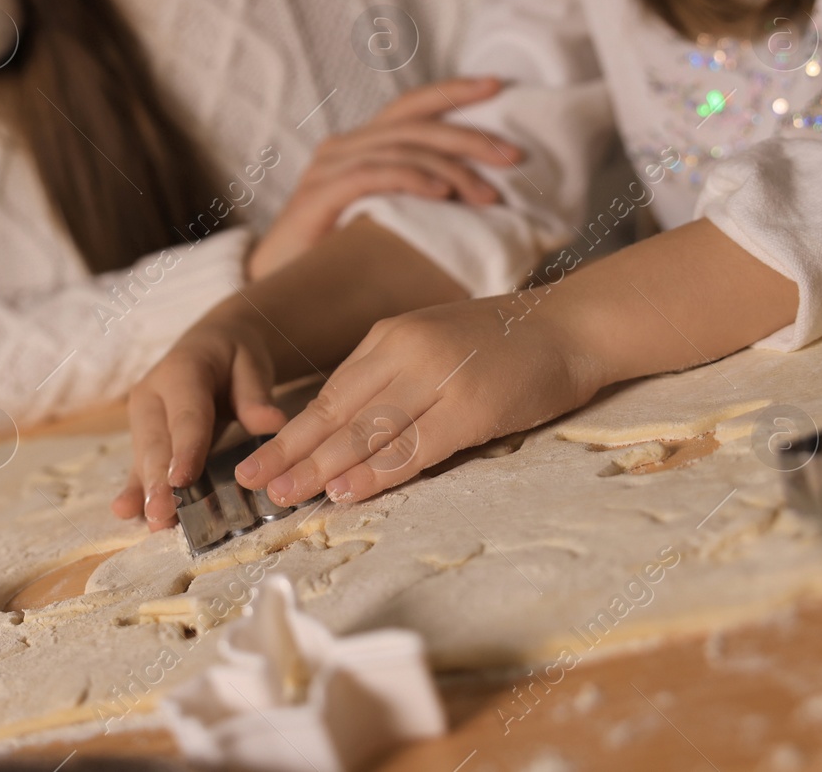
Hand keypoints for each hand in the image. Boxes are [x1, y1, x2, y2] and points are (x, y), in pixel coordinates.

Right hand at [112, 312, 287, 529]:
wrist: (212, 345)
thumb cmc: (234, 356)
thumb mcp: (251, 363)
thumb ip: (255, 393)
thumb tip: (271, 422)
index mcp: (181, 372)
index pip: (186, 417)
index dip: (185, 449)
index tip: (182, 479)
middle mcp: (152, 394)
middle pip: (158, 443)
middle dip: (159, 481)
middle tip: (161, 514)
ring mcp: (142, 417)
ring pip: (145, 458)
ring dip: (148, 492)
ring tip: (152, 522)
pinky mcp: (142, 436)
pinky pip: (140, 464)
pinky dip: (136, 489)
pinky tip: (126, 511)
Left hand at [232, 297, 598, 506]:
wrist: (570, 326)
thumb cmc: (503, 344)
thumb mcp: (432, 344)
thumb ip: (391, 377)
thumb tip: (345, 429)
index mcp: (390, 337)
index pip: (330, 393)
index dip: (292, 432)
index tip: (258, 460)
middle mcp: (405, 352)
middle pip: (336, 412)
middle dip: (290, 452)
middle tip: (251, 484)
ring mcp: (437, 379)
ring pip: (366, 430)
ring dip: (321, 467)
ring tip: (284, 495)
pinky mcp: (470, 408)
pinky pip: (413, 447)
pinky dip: (376, 472)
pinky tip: (346, 491)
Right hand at [247, 77, 523, 279]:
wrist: (277, 295)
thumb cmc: (340, 262)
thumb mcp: (389, 222)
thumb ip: (422, 204)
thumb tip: (488, 202)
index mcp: (360, 147)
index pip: (411, 107)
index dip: (453, 92)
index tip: (498, 85)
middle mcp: (342, 148)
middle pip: (414, 126)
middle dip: (469, 137)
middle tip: (513, 157)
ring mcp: (327, 169)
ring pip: (399, 149)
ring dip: (450, 169)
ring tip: (487, 195)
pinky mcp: (317, 196)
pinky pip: (371, 175)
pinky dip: (410, 178)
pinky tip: (440, 193)